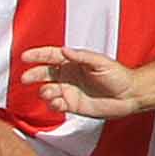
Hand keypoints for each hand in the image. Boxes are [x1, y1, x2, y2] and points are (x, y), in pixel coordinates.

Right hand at [22, 47, 144, 120]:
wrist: (129, 95)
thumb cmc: (118, 75)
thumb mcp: (101, 62)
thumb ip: (82, 57)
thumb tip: (64, 50)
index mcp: (74, 62)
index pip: (51, 56)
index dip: (38, 55)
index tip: (25, 57)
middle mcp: (68, 76)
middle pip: (44, 74)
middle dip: (33, 75)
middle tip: (26, 78)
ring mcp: (68, 90)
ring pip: (48, 90)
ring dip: (45, 92)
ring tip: (50, 92)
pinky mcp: (71, 105)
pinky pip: (56, 105)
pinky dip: (53, 104)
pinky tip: (59, 103)